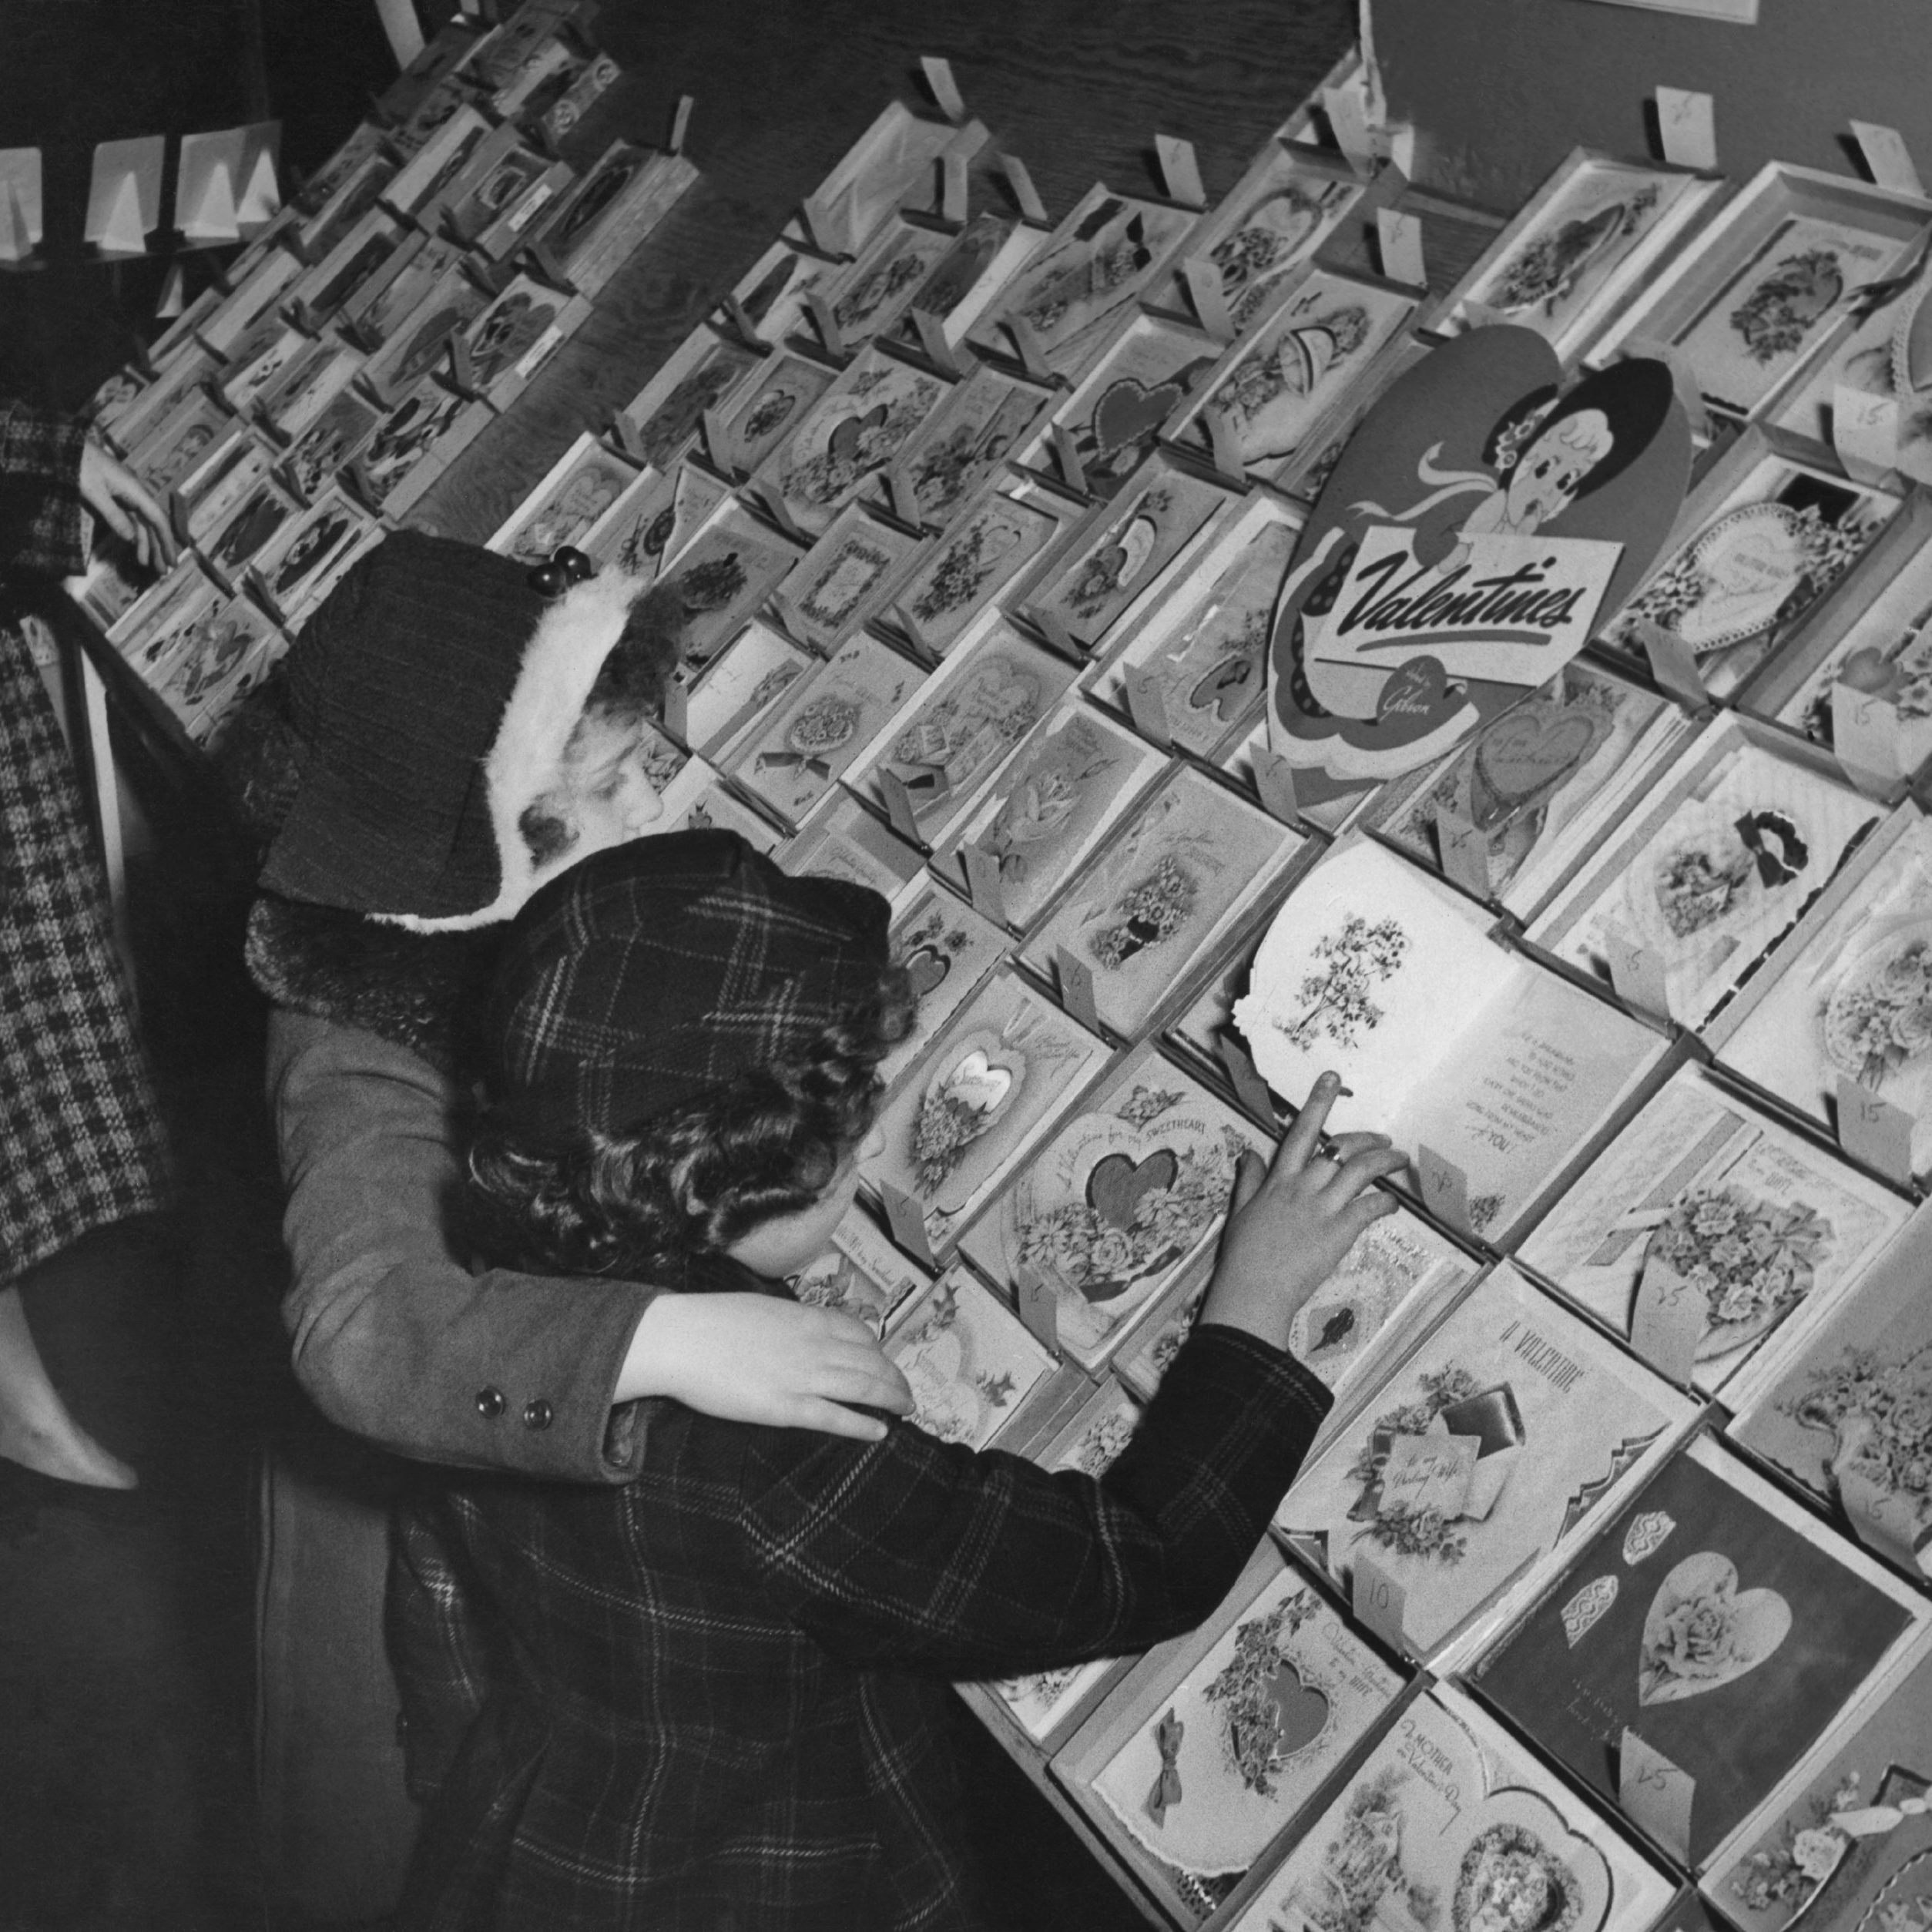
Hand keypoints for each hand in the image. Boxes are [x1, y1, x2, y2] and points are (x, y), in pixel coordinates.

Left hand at [78, 439, 175, 571]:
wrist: (66, 445)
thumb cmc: (78, 464)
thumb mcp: (93, 491)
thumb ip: (113, 515)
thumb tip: (130, 538)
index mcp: (134, 490)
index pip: (157, 519)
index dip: (167, 541)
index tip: (172, 561)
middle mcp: (135, 493)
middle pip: (152, 524)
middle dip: (159, 547)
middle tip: (163, 571)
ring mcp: (125, 494)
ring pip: (141, 523)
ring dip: (146, 544)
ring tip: (147, 565)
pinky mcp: (115, 496)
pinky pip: (130, 518)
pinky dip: (133, 533)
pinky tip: (133, 546)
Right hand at [618, 1292, 913, 1441]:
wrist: (684, 1339)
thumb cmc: (711, 1321)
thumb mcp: (762, 1309)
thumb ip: (789, 1322)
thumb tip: (800, 1330)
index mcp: (807, 1318)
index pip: (859, 1332)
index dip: (878, 1348)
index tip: (884, 1360)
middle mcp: (816, 1345)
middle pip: (871, 1360)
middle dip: (895, 1377)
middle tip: (907, 1392)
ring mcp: (805, 1376)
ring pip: (864, 1386)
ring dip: (891, 1399)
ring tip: (906, 1409)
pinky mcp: (788, 1408)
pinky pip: (837, 1418)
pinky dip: (863, 1425)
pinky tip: (879, 1432)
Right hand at [1200, 1072, 1404, 1353]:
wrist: (1253, 1290)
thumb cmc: (1244, 1255)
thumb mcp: (1241, 1211)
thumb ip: (1248, 1180)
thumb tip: (1249, 1154)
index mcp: (1278, 1180)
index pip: (1301, 1132)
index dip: (1318, 1103)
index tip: (1333, 1078)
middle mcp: (1302, 1187)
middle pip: (1339, 1148)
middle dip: (1366, 1138)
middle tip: (1384, 1138)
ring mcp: (1321, 1208)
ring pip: (1360, 1171)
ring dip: (1384, 1162)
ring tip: (1399, 1160)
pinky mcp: (1339, 1232)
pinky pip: (1369, 1207)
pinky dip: (1385, 1201)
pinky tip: (1392, 1202)